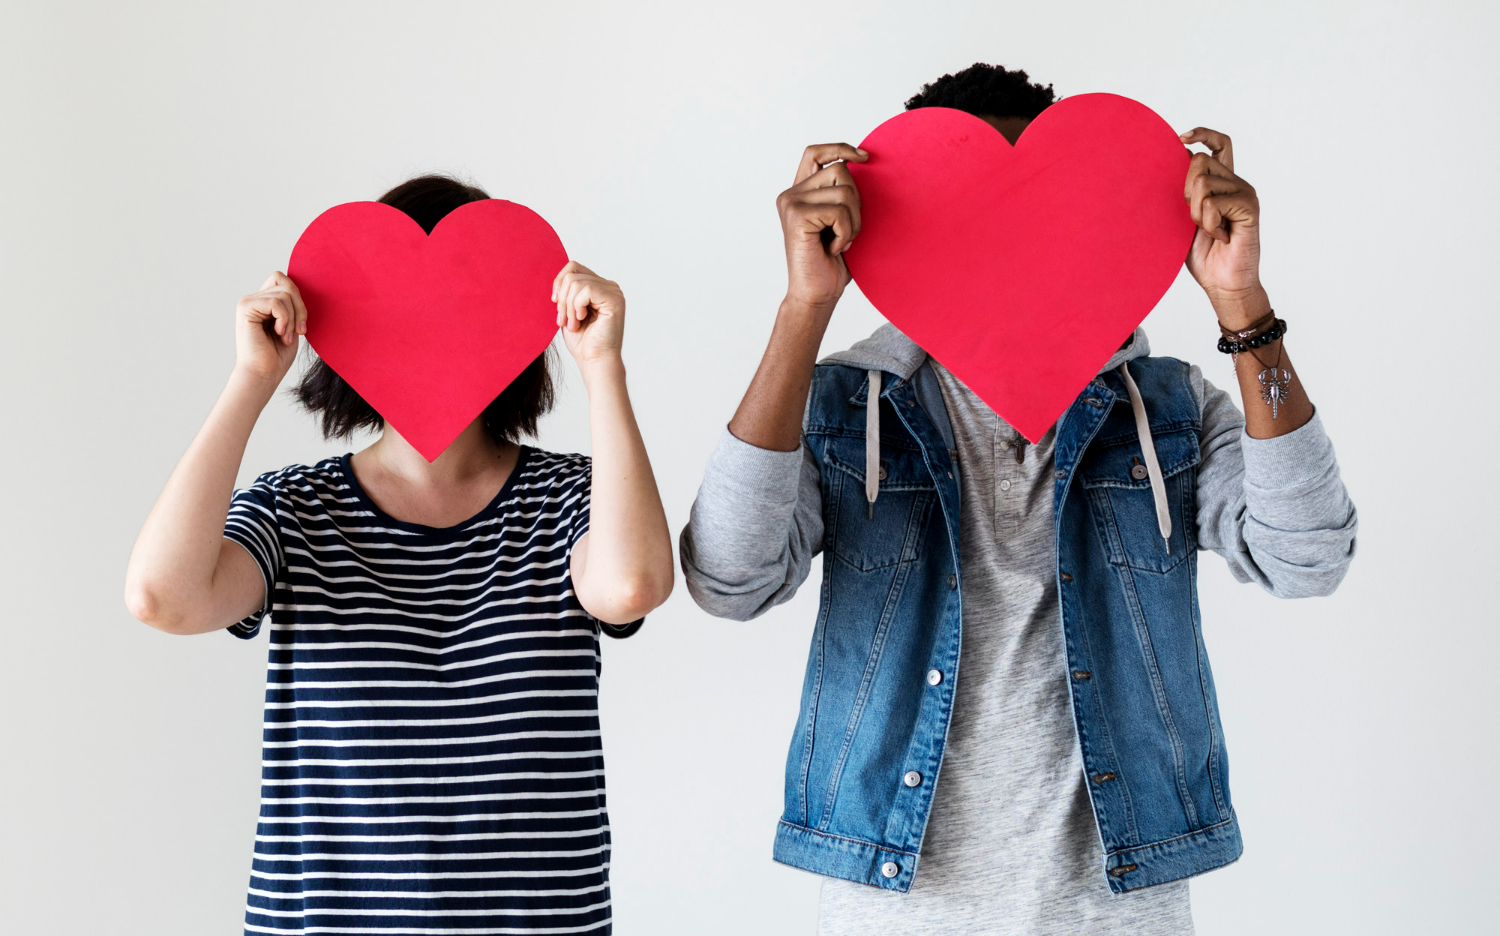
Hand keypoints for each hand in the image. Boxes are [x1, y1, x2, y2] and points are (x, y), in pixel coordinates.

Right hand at [235, 271, 306, 382]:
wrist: (263, 374)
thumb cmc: (277, 355)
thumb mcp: (291, 325)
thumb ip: (292, 305)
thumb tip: (299, 286)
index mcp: (264, 302)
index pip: (284, 281)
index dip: (298, 300)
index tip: (301, 325)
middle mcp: (254, 299)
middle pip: (286, 283)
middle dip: (300, 307)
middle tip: (299, 330)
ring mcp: (248, 302)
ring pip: (284, 293)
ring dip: (292, 318)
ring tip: (285, 336)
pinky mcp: (245, 307)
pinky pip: (276, 302)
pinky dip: (284, 319)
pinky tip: (279, 333)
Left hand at [552, 261, 624, 366]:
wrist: (594, 361)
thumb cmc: (582, 342)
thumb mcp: (568, 311)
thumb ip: (566, 292)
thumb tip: (556, 278)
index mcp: (598, 287)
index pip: (573, 267)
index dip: (558, 282)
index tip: (555, 303)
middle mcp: (609, 286)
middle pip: (572, 274)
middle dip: (562, 299)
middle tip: (563, 320)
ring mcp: (613, 292)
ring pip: (576, 282)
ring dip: (568, 306)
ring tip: (573, 324)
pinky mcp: (614, 300)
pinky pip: (586, 290)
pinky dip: (577, 307)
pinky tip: (581, 320)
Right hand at [776, 143, 867, 314]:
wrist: (816, 294)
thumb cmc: (831, 262)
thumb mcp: (842, 221)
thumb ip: (843, 194)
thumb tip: (862, 163)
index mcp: (800, 192)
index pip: (816, 153)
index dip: (840, 147)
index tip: (864, 157)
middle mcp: (791, 194)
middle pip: (841, 169)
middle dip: (856, 202)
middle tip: (848, 231)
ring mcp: (791, 203)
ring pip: (845, 190)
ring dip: (853, 221)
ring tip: (841, 241)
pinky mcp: (796, 216)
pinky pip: (839, 212)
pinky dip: (846, 233)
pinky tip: (834, 248)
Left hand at [1180, 128, 1269, 329]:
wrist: (1222, 283)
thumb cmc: (1202, 255)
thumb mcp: (1182, 219)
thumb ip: (1181, 194)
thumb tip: (1165, 165)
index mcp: (1222, 182)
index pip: (1219, 143)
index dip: (1201, 134)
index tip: (1180, 138)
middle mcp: (1236, 182)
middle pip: (1199, 161)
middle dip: (1185, 190)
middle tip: (1193, 218)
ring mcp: (1245, 193)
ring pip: (1204, 183)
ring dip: (1196, 212)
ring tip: (1209, 230)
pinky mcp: (1249, 207)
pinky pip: (1215, 203)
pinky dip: (1209, 223)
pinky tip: (1220, 236)